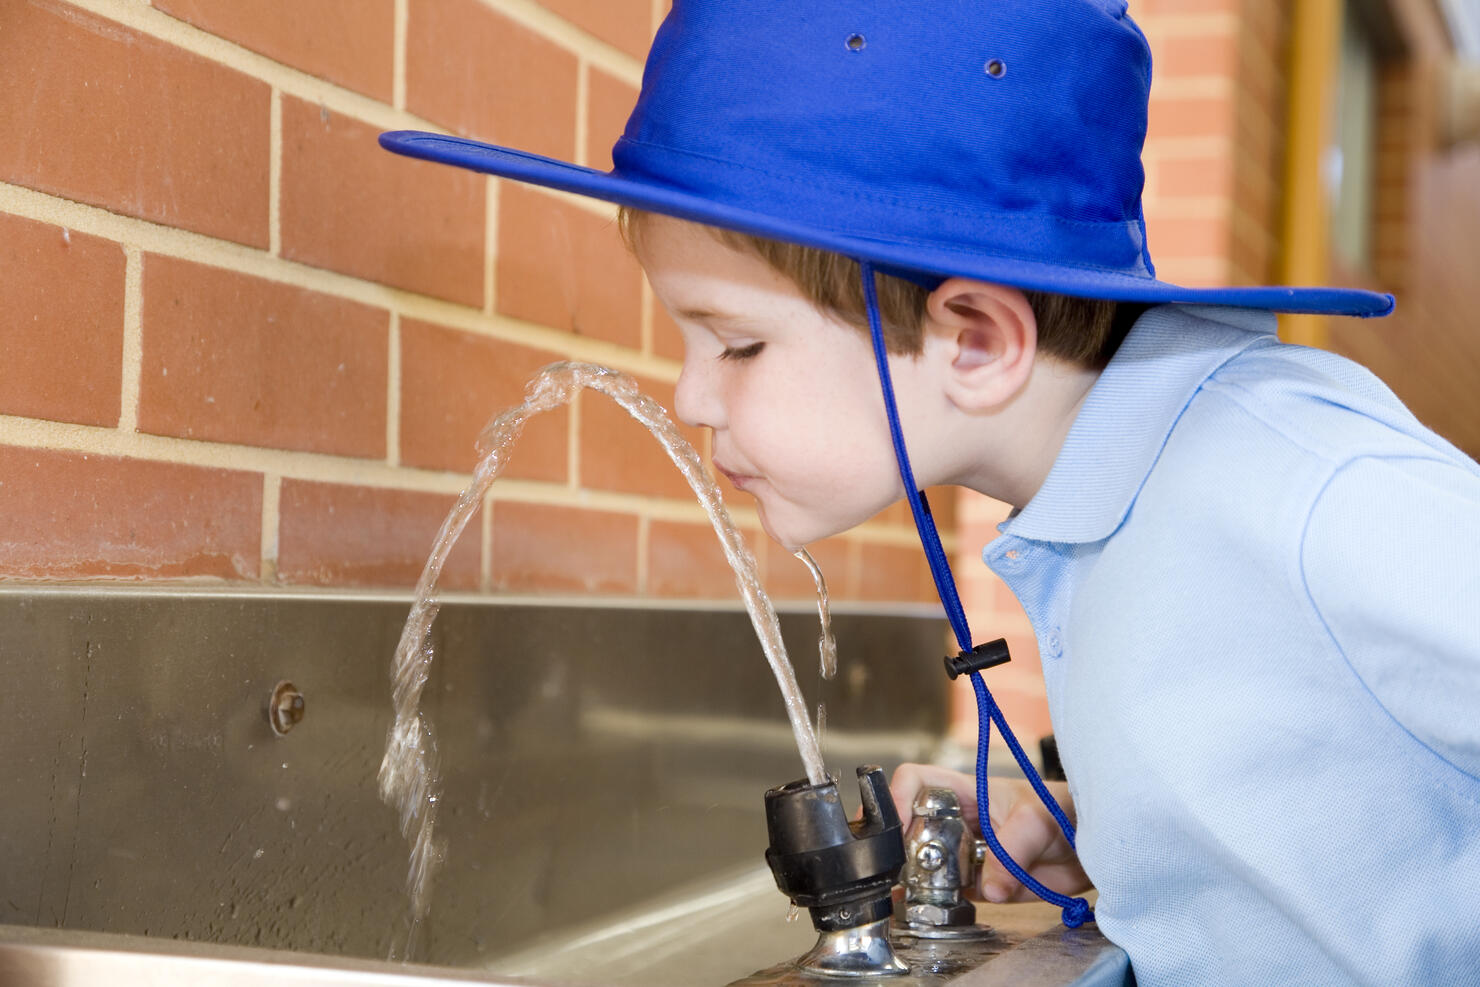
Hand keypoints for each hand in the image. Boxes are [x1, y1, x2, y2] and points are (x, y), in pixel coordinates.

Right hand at [889, 762, 1090, 902]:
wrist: (1090, 849)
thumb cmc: (1066, 812)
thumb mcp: (1039, 820)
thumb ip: (1014, 848)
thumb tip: (993, 885)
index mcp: (966, 793)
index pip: (917, 781)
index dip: (897, 797)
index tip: (895, 823)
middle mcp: (960, 822)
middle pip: (911, 826)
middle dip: (902, 845)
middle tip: (905, 865)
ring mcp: (967, 854)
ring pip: (925, 863)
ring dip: (916, 878)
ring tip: (915, 890)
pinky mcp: (979, 884)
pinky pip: (949, 894)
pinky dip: (935, 902)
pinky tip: (928, 907)